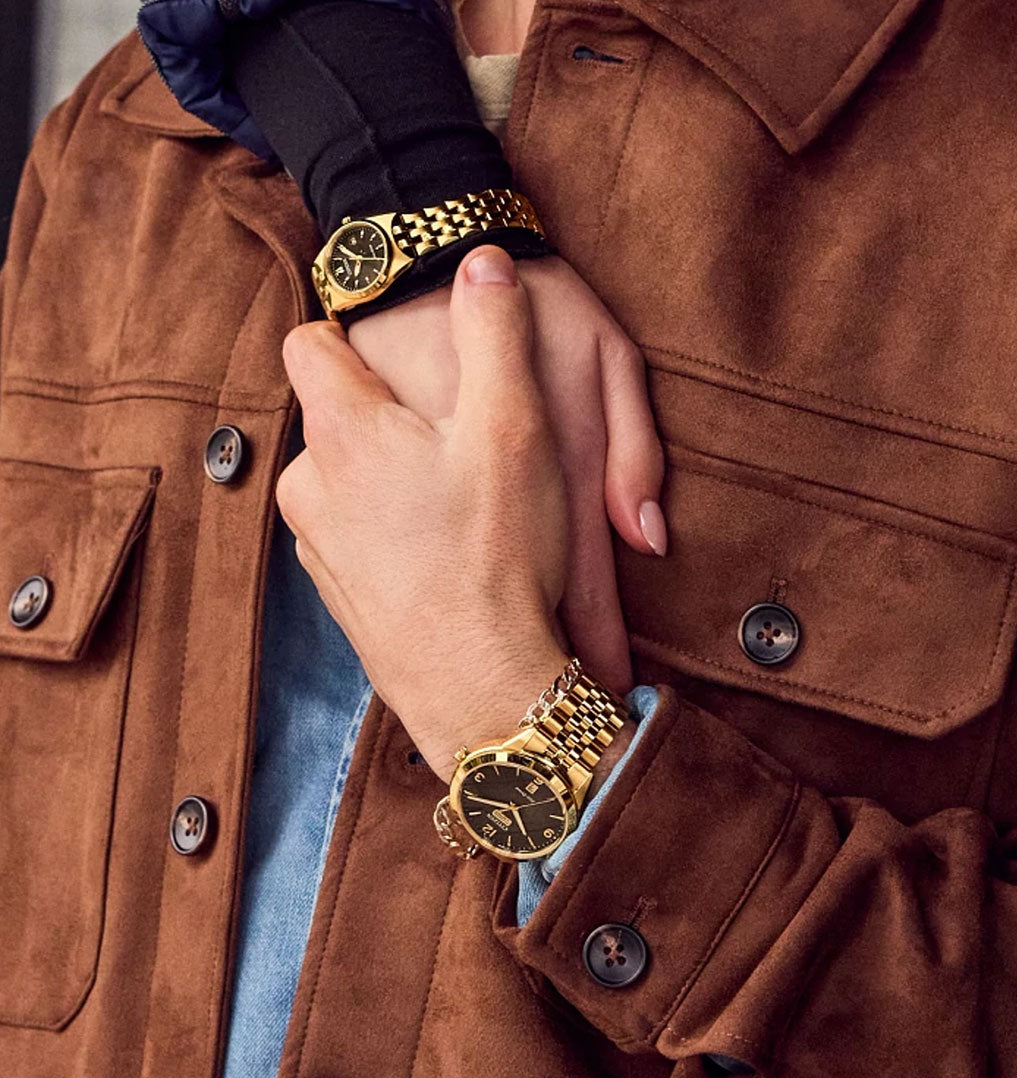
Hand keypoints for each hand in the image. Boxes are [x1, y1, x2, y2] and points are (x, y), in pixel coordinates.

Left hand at [345, 255, 665, 694]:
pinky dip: (395, 534)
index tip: (401, 353)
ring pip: (349, 482)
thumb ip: (496, 331)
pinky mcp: (340, 595)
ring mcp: (319, 547)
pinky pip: (360, 538)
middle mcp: (310, 485)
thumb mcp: (515, 427)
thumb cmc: (497, 554)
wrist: (482, 687)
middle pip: (336, 418)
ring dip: (394, 481)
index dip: (348, 334)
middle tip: (460, 443)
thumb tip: (481, 258)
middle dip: (390, 419)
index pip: (307, 343)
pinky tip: (450, 555)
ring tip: (463, 506)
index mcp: (341, 430)